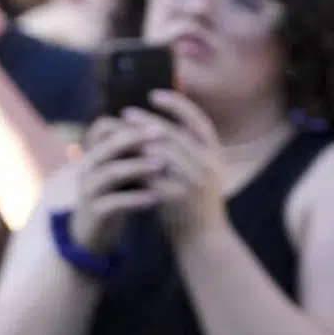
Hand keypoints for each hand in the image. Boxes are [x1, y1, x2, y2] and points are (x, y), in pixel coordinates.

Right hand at [66, 119, 163, 256]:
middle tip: (162, 134)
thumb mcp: (120, 170)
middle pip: (108, 146)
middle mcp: (87, 167)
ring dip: (138, 167)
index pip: (103, 127)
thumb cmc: (114, 196)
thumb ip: (133, 152)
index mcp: (93, 153)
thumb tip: (166, 128)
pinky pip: (115, 202)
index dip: (128, 124)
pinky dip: (137, 198)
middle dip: (134, 138)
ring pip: (111, 172)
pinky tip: (157, 197)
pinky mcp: (95, 212)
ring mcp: (89, 190)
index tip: (158, 123)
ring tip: (162, 165)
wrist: (93, 233)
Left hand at [120, 92, 226, 246]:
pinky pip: (150, 174)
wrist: (203, 240)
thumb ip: (186, 152)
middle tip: (125, 113)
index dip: (177, 105)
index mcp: (215, 155)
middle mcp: (208, 165)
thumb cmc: (195, 203)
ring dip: (136, 141)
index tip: (154, 94)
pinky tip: (119, 158)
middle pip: (173, 133)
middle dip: (147, 121)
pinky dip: (134, 165)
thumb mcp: (199, 173)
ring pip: (159, 152)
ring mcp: (194, 181)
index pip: (198, 121)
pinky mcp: (177, 196)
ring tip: (118, 133)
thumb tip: (156, 126)